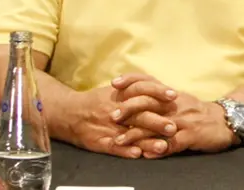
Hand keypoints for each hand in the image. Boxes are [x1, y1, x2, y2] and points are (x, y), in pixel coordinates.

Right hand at [60, 78, 174, 158]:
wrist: (69, 113)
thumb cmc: (98, 100)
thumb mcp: (117, 90)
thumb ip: (138, 88)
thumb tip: (164, 89)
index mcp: (121, 95)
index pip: (142, 90)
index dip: (158, 92)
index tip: (174, 96)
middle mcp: (116, 111)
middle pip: (139, 114)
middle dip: (157, 121)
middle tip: (173, 127)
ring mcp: (108, 127)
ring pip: (129, 134)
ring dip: (146, 141)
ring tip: (162, 146)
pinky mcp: (99, 141)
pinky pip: (113, 147)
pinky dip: (125, 151)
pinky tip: (137, 154)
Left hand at [112, 75, 234, 158]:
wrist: (225, 121)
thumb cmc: (198, 112)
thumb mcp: (179, 99)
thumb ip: (159, 97)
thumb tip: (135, 94)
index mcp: (171, 95)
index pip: (149, 82)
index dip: (132, 80)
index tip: (115, 82)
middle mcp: (175, 105)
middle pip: (149, 102)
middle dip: (129, 108)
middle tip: (113, 116)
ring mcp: (183, 121)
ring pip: (155, 125)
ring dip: (135, 134)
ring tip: (120, 141)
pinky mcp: (191, 136)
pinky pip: (171, 144)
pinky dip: (157, 149)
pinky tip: (145, 155)